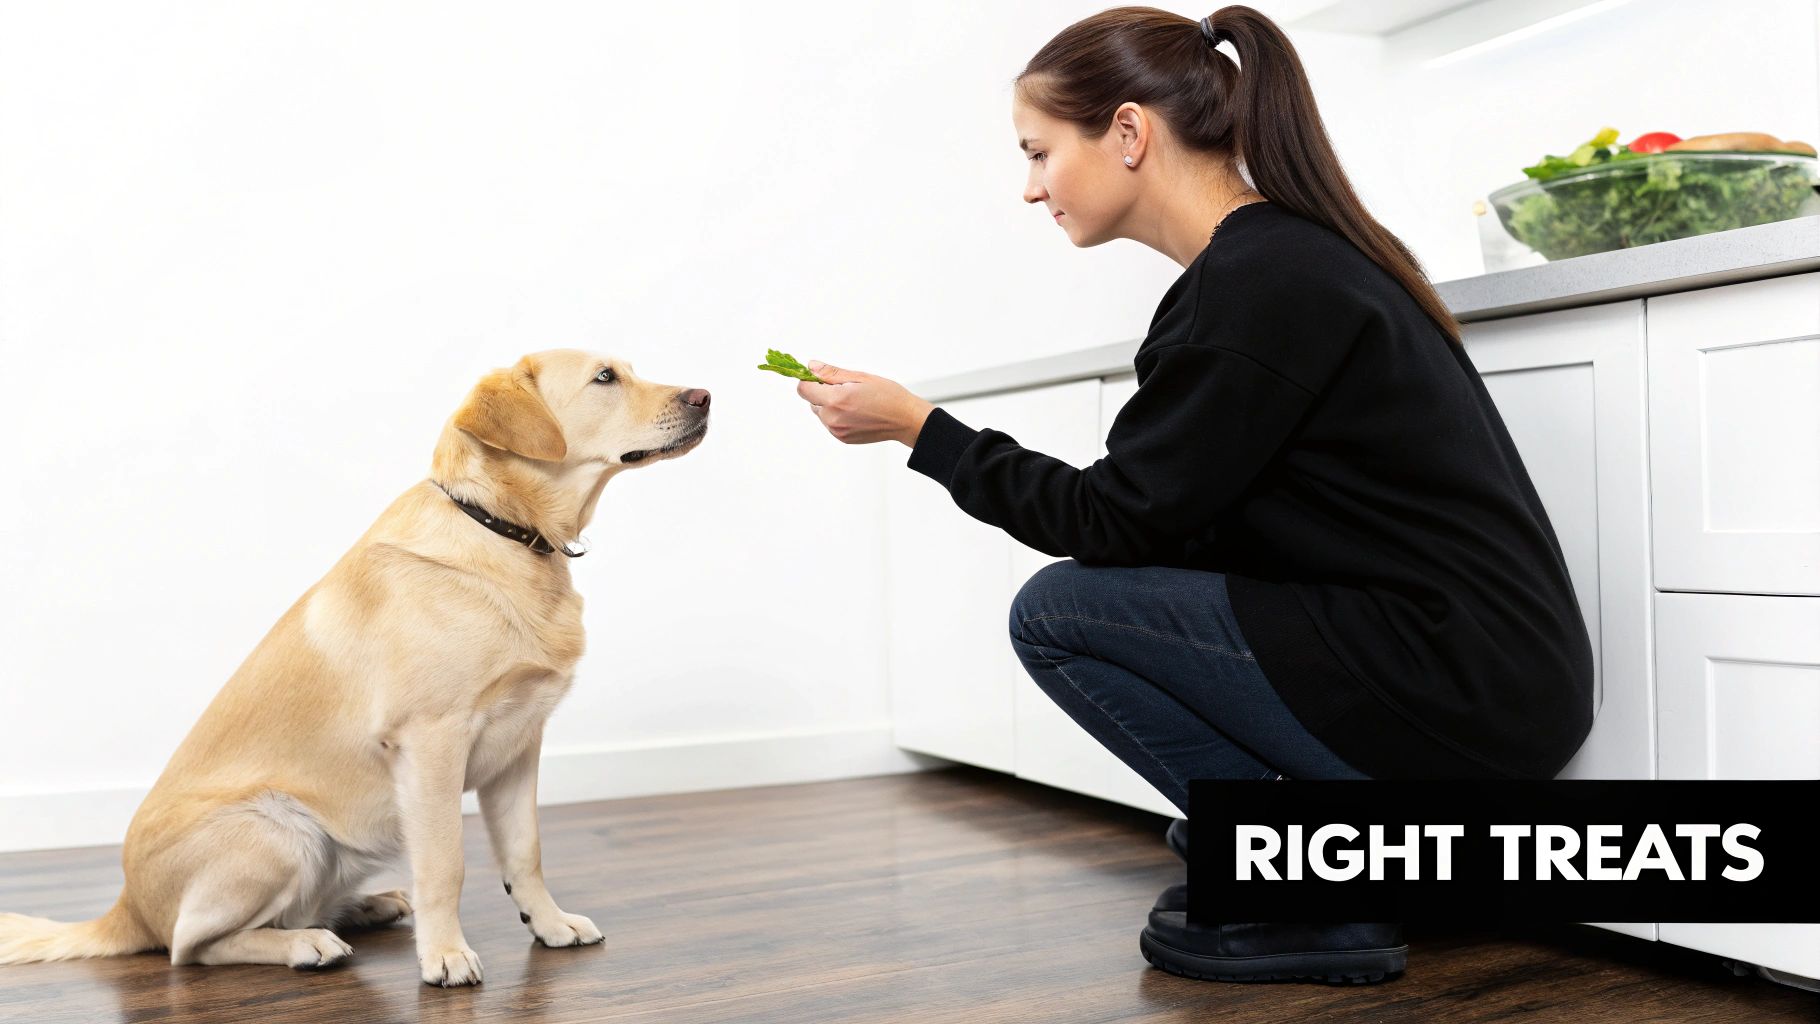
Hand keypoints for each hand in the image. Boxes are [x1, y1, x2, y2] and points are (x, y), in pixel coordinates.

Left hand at [795, 360, 934, 446]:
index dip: (810, 380)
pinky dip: (837, 416)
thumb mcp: (860, 377)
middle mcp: (833, 418)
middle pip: (812, 401)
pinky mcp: (842, 438)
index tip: (822, 377)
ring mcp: (837, 431)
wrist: (905, 419)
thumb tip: (811, 366)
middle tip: (847, 388)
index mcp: (836, 400)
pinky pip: (830, 423)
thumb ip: (831, 373)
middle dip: (823, 392)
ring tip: (853, 401)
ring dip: (830, 405)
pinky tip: (855, 412)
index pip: (803, 389)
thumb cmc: (888, 396)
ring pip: (820, 413)